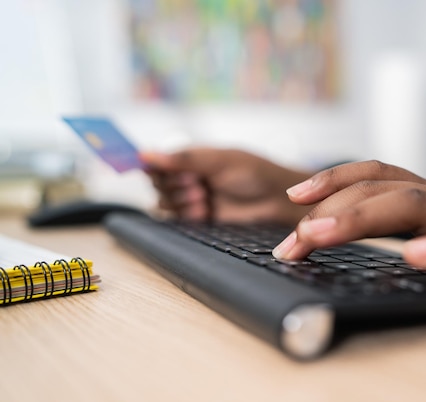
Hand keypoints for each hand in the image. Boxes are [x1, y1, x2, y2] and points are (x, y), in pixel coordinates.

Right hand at [141, 147, 312, 223]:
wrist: (278, 200)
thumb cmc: (254, 172)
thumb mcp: (218, 161)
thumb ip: (182, 159)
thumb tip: (144, 154)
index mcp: (192, 157)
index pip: (158, 161)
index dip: (156, 167)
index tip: (159, 171)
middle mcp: (189, 176)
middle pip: (158, 183)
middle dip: (173, 185)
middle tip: (198, 185)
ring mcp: (194, 198)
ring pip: (164, 202)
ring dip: (180, 201)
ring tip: (204, 197)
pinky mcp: (200, 218)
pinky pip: (177, 220)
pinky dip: (187, 215)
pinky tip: (205, 211)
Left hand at [272, 160, 425, 289]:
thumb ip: (417, 230)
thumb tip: (362, 245)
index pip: (376, 176)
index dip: (333, 181)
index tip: (294, 203)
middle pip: (382, 189)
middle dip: (329, 210)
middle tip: (290, 241)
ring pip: (417, 204)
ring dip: (362, 217)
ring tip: (321, 236)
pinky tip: (418, 259)